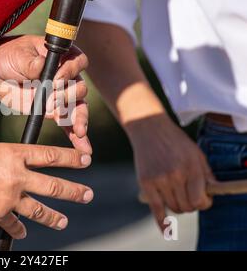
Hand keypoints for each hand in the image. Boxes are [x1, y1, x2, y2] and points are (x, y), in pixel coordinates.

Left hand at [0, 35, 90, 153]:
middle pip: (80, 87)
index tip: (55, 80)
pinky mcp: (53, 111)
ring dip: (79, 119)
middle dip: (70, 97)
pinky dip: (75, 136)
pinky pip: (68, 124)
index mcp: (61, 56)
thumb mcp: (18, 55)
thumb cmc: (8, 56)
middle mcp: (66, 75)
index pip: (78, 61)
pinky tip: (82, 147)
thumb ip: (31, 62)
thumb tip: (41, 66)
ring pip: (78, 107)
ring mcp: (61, 94)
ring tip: (78, 130)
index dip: (70, 71)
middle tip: (54, 103)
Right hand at [0, 143, 93, 238]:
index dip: (72, 159)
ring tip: (64, 222)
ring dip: (54, 217)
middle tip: (88, 195)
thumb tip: (20, 167)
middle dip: (74, 191)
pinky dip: (20, 229)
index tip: (86, 161)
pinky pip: (15, 225)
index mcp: (14, 154)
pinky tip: (23, 232)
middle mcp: (16, 175)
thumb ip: (8, 159)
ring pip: (40, 209)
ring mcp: (9, 197)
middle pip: (53, 185)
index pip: (51, 156)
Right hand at [125, 114, 214, 229]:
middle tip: (188, 196)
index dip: (204, 203)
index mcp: (191, 168)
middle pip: (187, 206)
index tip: (202, 199)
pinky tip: (166, 230)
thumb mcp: (195, 152)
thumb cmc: (175, 140)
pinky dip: (161, 222)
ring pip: (174, 208)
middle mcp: (175, 175)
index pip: (200, 200)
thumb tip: (214, 193)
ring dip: (178, 207)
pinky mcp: (146, 183)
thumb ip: (206, 174)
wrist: (148, 128)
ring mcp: (159, 180)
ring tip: (176, 196)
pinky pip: (156, 208)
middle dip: (191, 205)